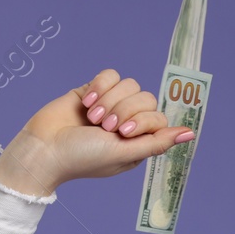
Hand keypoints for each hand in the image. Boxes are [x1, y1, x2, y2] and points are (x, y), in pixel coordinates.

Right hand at [7, 68, 197, 189]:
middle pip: (146, 97)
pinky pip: (110, 75)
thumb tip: (190, 133)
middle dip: (125, 110)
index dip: (143, 119)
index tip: (122, 133)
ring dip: (109, 100)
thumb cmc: (83, 158)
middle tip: (104, 126)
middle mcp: (127, 122)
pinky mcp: (93, 91)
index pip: (158, 116)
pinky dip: (99, 86)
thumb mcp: (124, 154)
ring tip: (92, 117)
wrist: (44, 148)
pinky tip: (86, 102)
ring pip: (129, 84)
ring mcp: (110, 105)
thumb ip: (157, 142)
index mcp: (138, 142)